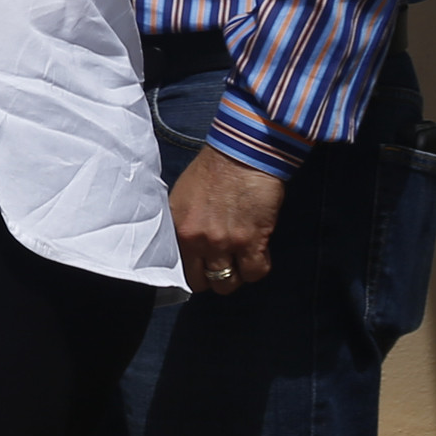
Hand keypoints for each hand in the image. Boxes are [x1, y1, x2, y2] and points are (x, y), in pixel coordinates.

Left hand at [170, 146, 284, 294]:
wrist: (241, 153)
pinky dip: (258, 267)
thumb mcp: (183, 198)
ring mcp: (223, 242)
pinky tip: (258, 253)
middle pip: (205, 282)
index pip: (180, 271)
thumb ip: (184, 225)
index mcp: (177, 227)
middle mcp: (196, 239)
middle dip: (215, 277)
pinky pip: (255, 273)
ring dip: (238, 274)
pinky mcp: (251, 241)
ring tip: (242, 259)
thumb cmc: (213, 170)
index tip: (203, 270)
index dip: (195, 273)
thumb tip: (187, 248)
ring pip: (229, 283)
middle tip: (226, 264)